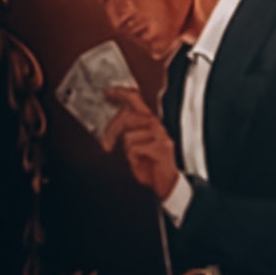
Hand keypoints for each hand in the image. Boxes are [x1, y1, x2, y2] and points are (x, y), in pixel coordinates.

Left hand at [108, 84, 179, 200]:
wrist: (168, 183)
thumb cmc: (152, 165)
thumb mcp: (137, 146)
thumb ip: (130, 133)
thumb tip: (115, 125)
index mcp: (150, 121)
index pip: (136, 100)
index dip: (121, 94)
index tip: (108, 92)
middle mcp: (156, 124)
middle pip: (127, 116)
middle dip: (111, 130)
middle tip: (106, 144)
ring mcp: (160, 134)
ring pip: (128, 137)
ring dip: (128, 152)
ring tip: (137, 158)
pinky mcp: (160, 147)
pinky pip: (134, 149)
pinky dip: (134, 159)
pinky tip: (144, 162)